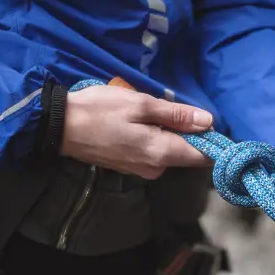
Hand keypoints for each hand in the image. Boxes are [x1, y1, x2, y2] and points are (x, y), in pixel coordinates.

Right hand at [59, 82, 213, 178]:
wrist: (60, 127)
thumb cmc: (100, 111)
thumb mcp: (140, 105)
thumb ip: (176, 115)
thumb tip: (209, 122)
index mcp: (161, 154)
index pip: (202, 157)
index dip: (214, 142)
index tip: (215, 125)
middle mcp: (156, 168)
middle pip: (187, 155)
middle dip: (190, 134)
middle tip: (175, 108)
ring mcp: (142, 170)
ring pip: (169, 153)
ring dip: (169, 134)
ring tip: (151, 112)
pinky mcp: (130, 167)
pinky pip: (153, 154)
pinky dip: (154, 139)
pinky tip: (139, 123)